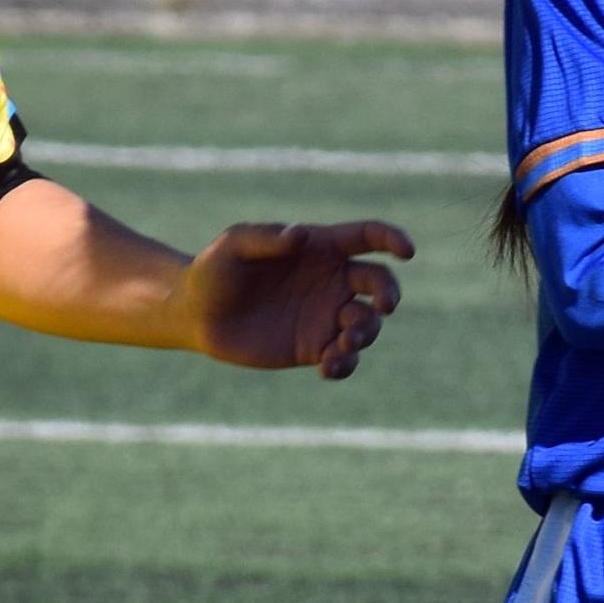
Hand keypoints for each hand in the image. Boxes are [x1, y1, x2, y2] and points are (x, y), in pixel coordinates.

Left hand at [179, 219, 415, 380]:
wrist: (196, 316)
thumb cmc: (214, 270)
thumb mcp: (233, 245)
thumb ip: (266, 238)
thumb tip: (300, 235)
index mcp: (320, 247)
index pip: (367, 237)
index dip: (393, 239)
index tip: (407, 251)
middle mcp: (331, 281)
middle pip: (379, 283)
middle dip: (389, 294)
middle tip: (382, 307)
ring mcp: (326, 316)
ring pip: (367, 324)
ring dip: (366, 333)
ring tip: (343, 344)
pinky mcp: (314, 348)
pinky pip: (344, 359)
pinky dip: (345, 364)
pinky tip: (327, 367)